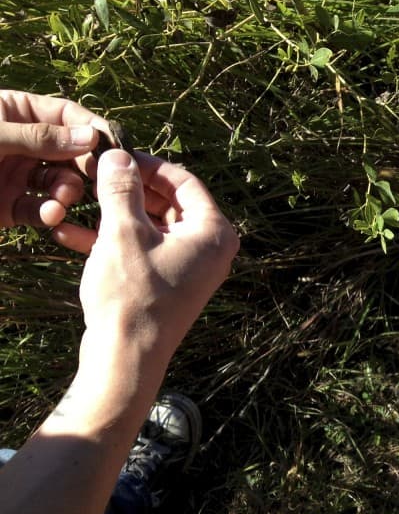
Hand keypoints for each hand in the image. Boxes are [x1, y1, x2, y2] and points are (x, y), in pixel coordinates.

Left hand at [0, 89, 106, 226]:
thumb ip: (41, 137)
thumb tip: (90, 136)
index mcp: (14, 112)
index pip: (65, 114)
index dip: (91, 129)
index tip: (115, 148)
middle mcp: (22, 143)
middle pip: (69, 151)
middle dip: (85, 166)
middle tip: (101, 179)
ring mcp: (17, 175)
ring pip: (59, 182)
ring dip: (67, 190)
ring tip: (64, 198)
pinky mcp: (10, 206)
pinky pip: (39, 209)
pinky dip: (49, 213)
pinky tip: (51, 214)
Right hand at [60, 148, 238, 365]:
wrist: (126, 357)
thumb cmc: (133, 295)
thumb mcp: (123, 233)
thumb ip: (121, 190)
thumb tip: (118, 157)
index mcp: (214, 232)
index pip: (184, 181)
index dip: (148, 165)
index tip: (117, 156)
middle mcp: (209, 250)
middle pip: (168, 203)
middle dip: (128, 189)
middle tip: (94, 175)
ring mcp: (189, 269)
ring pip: (149, 228)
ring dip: (113, 214)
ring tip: (77, 199)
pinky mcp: (166, 285)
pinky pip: (141, 251)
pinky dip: (111, 242)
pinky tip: (68, 233)